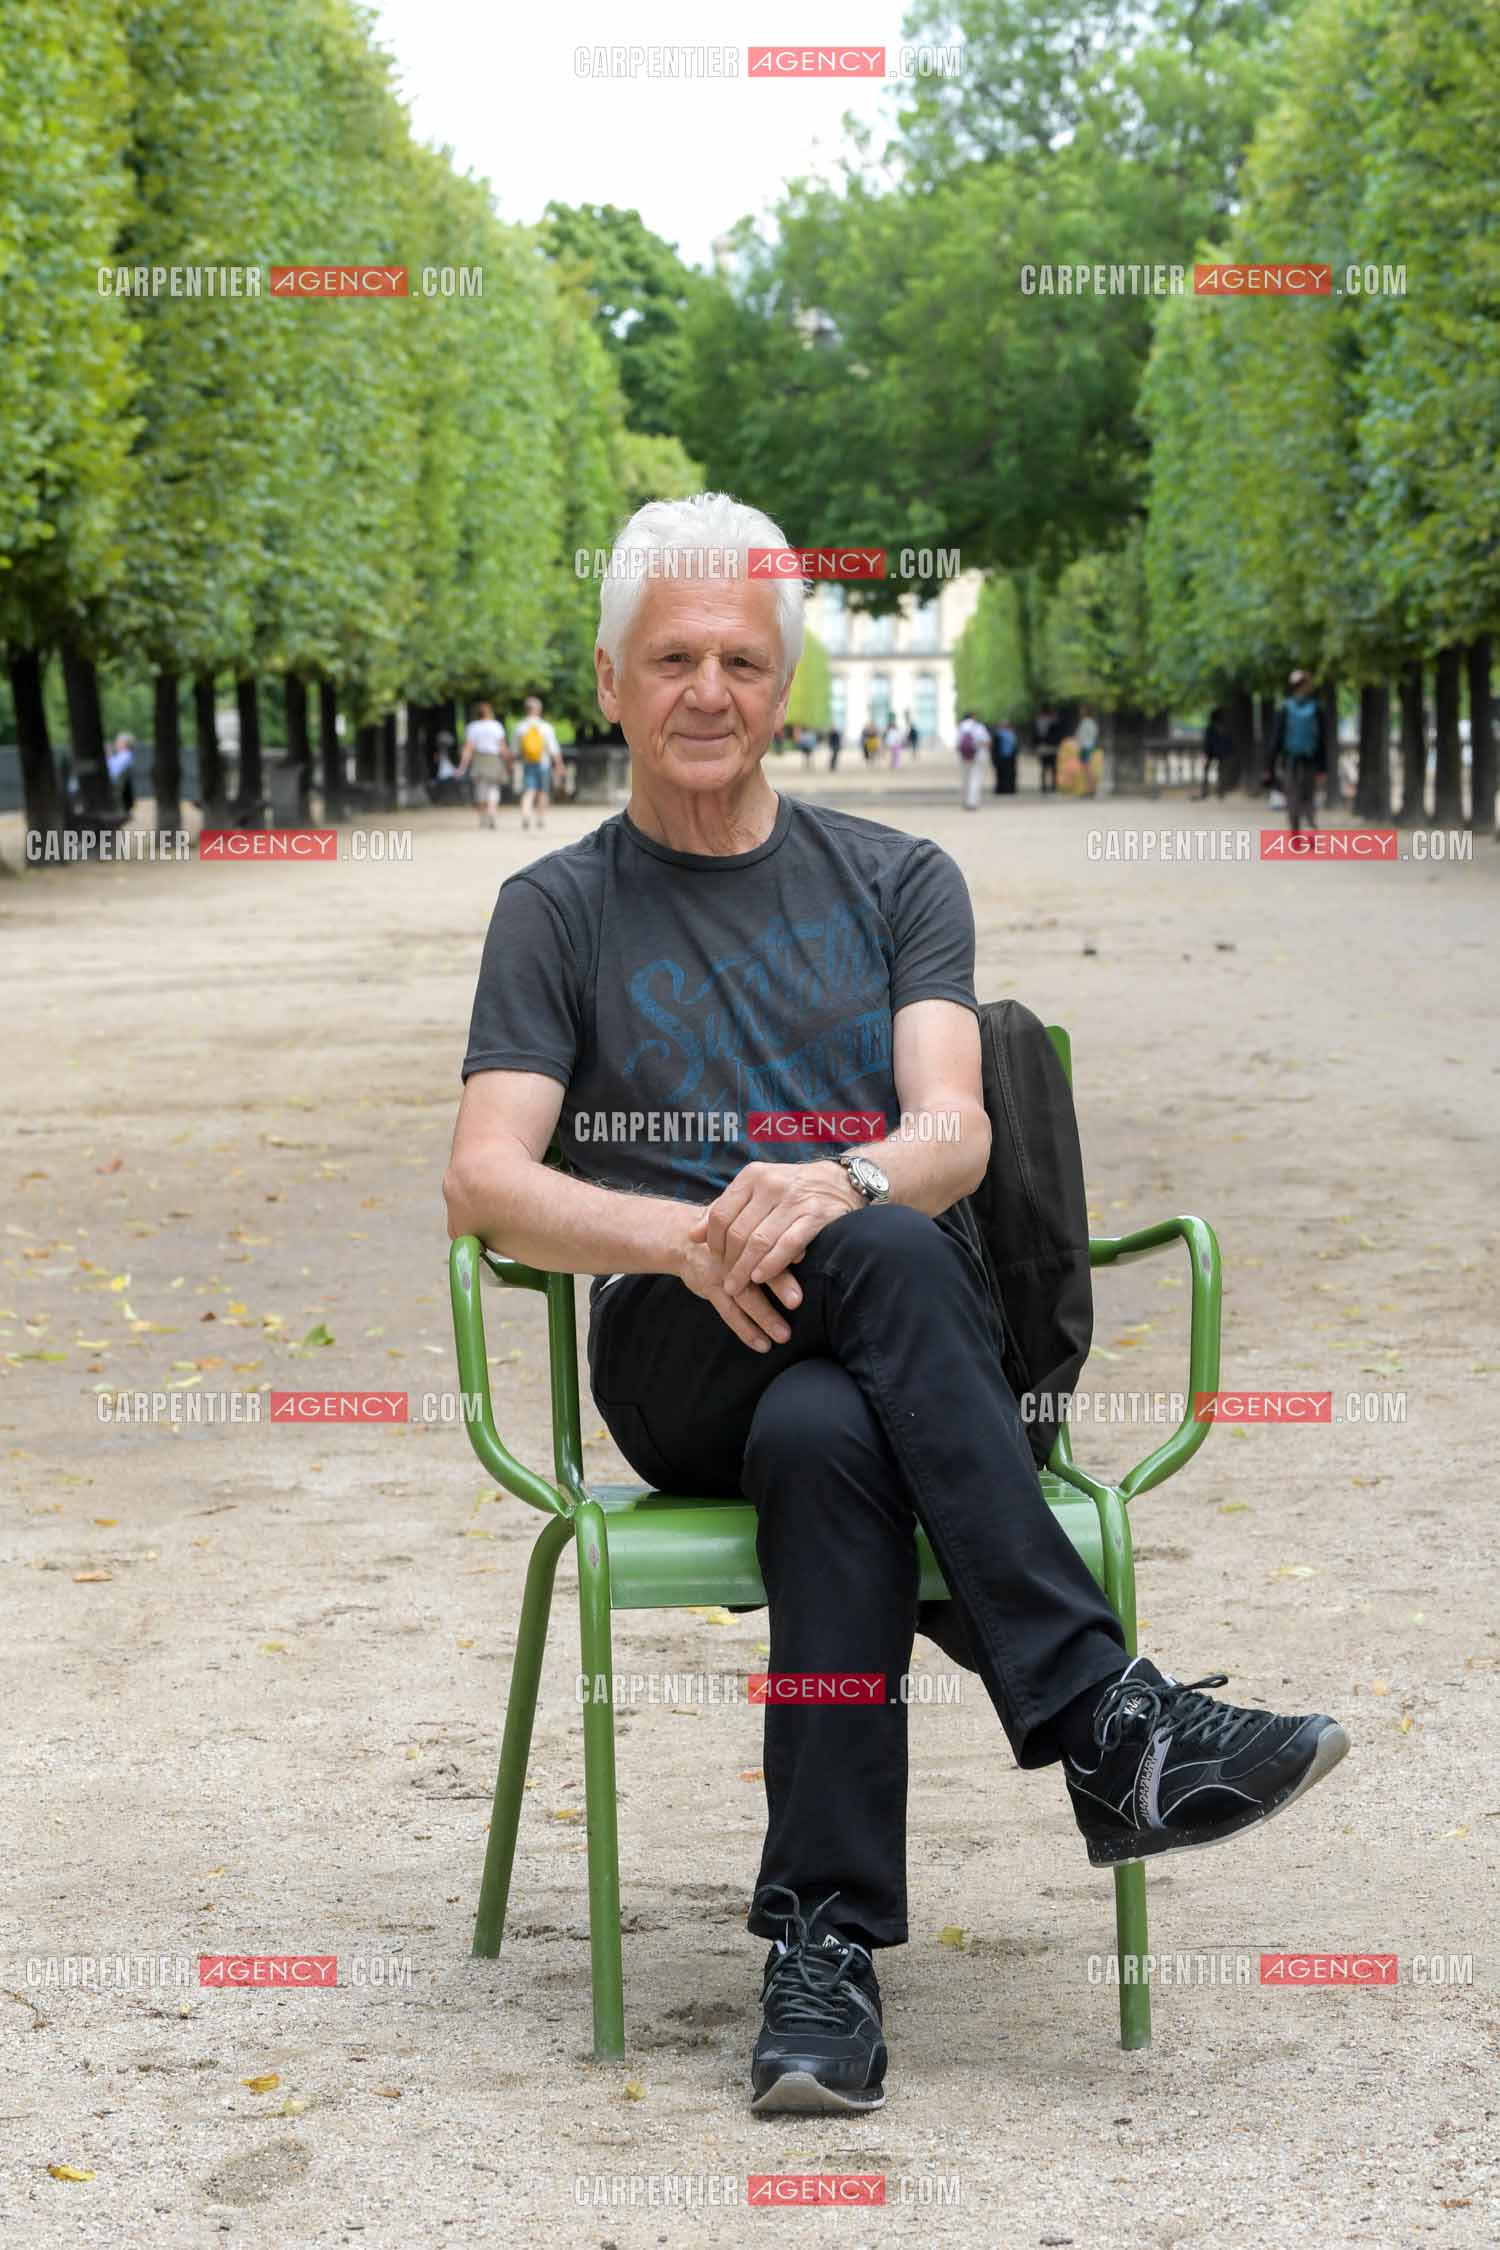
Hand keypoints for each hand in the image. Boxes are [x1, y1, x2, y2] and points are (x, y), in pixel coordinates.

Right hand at [675, 1229, 797, 1352]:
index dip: (782, 1248)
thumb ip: (770, 1235)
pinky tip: (762, 1344)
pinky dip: (745, 1330)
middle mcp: (734, 1253)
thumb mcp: (742, 1224)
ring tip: (783, 1335)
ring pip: (743, 1295)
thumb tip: (802, 1252)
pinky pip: (729, 1312)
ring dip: (763, 1316)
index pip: (765, 1239)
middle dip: (778, 1285)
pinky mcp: (710, 1288)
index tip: (801, 1257)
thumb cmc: (728, 1233)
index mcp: (746, 1234)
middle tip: (796, 1301)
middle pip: (756, 1266)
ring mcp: (720, 1271)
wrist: (683, 1238)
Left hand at [693, 1158, 861, 1298]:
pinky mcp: (815, 1216)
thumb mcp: (756, 1190)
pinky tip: (760, 1277)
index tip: (714, 1259)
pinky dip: (771, 1264)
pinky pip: (787, 1245)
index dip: (713, 1242)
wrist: (840, 1181)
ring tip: (737, 1286)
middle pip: (738, 1231)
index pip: (721, 1214)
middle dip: (728, 1261)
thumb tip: (693, 1235)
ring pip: (759, 1241)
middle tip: (726, 1281)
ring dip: (745, 1269)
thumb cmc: (791, 1189)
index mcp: (752, 1176)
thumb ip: (725, 1209)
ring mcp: (794, 1200)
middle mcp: (771, 1185)